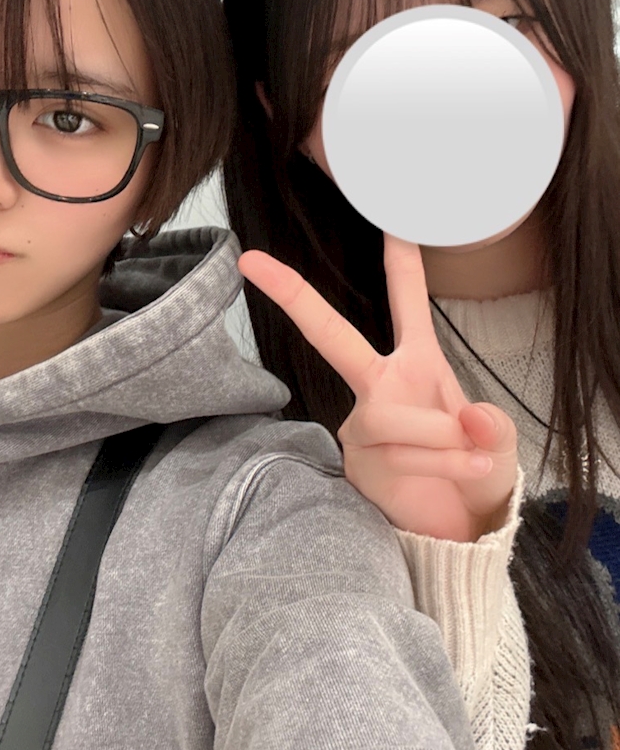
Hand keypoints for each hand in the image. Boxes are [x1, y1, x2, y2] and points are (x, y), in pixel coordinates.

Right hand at [239, 234, 518, 541]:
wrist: (454, 530)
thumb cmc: (470, 471)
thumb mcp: (495, 441)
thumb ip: (490, 423)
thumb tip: (466, 415)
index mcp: (416, 364)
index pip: (405, 304)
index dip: (399, 262)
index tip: (390, 220)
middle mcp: (379, 385)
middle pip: (332, 335)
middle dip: (295, 296)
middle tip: (254, 261)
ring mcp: (362, 423)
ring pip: (393, 412)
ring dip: (443, 436)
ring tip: (473, 456)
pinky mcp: (355, 460)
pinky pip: (400, 452)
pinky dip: (442, 462)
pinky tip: (458, 475)